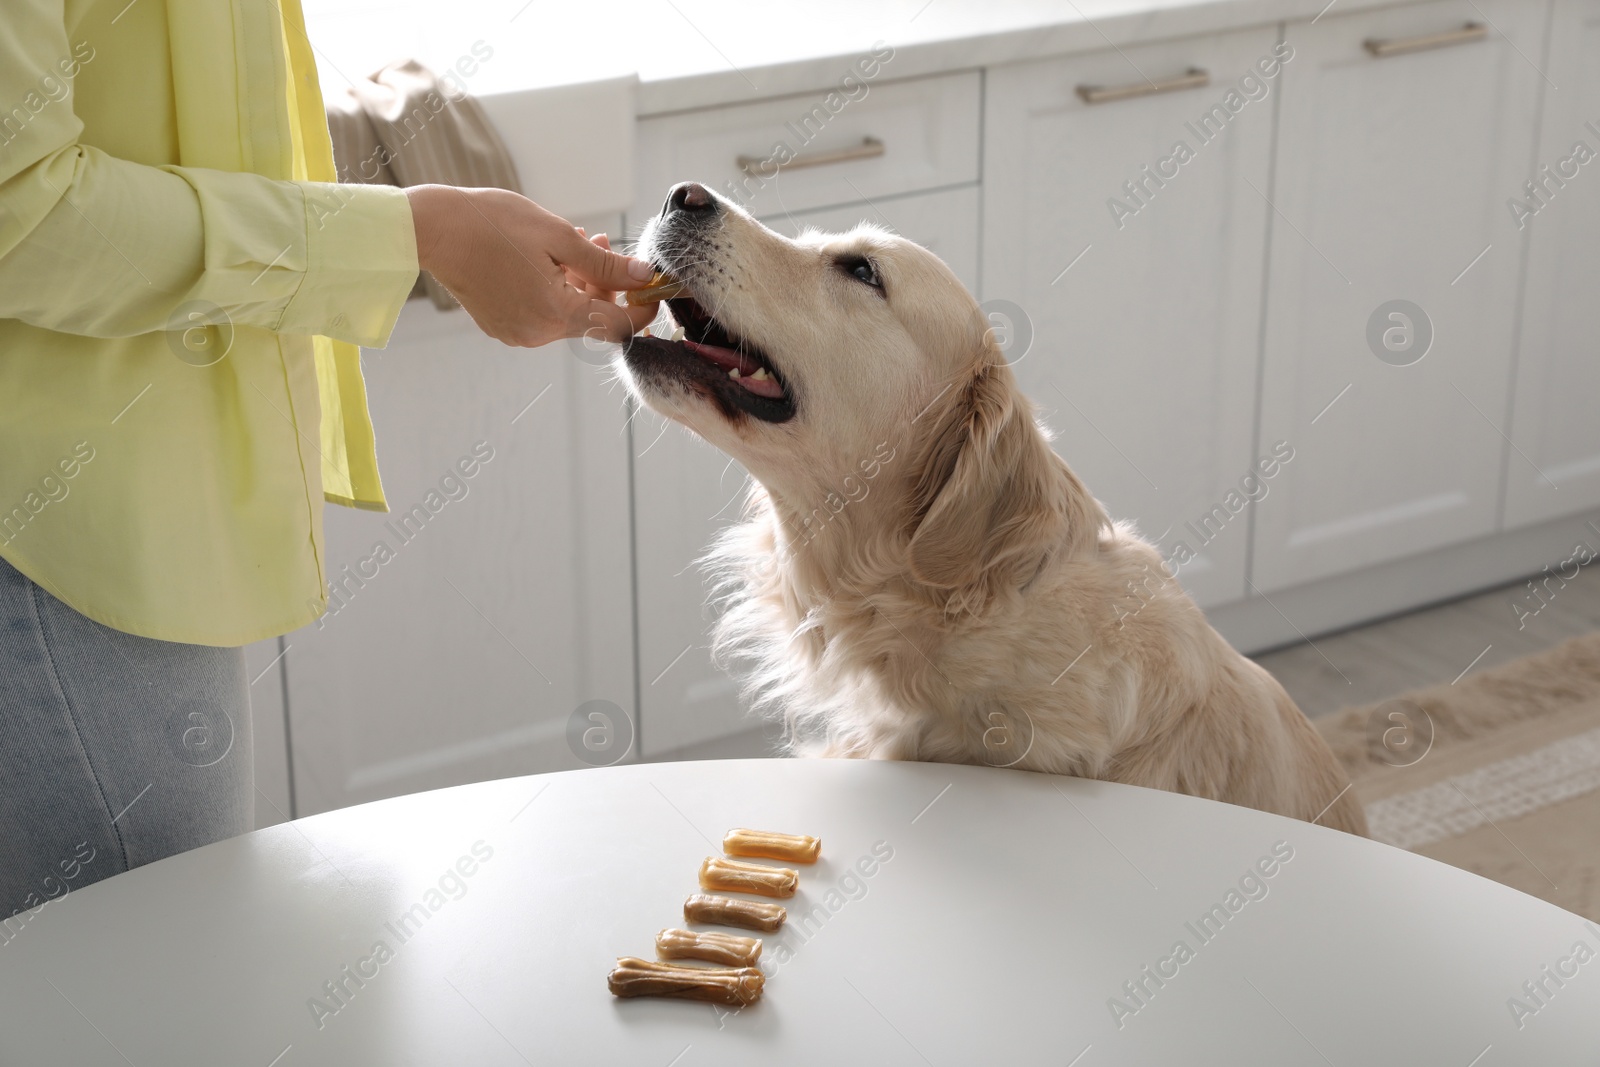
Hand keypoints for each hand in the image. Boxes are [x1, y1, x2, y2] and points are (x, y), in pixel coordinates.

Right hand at [405, 184, 659, 347]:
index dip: (642, 307)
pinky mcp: (503, 326)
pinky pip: (544, 314)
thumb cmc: (493, 224)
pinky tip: (545, 261)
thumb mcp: (558, 236)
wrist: (433, 230)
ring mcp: (519, 334)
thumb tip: (645, 277)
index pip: (619, 326)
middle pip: (594, 319)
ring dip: (581, 285)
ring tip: (572, 245)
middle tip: (600, 245)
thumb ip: (606, 264)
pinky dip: (555, 291)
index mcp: (556, 314)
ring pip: (569, 315)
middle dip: (606, 286)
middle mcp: (538, 334)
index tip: (651, 284)